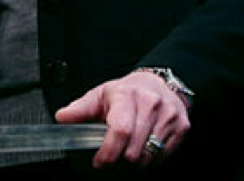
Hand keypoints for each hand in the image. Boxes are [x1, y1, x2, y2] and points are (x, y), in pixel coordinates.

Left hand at [55, 69, 190, 167]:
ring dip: (137, 161)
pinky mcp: (182, 126)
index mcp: (128, 95)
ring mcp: (169, 115)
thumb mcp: (101, 95)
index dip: (108, 152)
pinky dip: (153, 158)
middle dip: (121, 159)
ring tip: (129, 150)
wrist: (159, 82)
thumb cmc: (128, 92)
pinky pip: (164, 155)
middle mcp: (151, 103)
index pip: (120, 130)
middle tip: (115, 155)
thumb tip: (62, 117)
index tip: (100, 161)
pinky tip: (145, 148)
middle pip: (134, 149)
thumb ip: (81, 109)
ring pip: (149, 155)